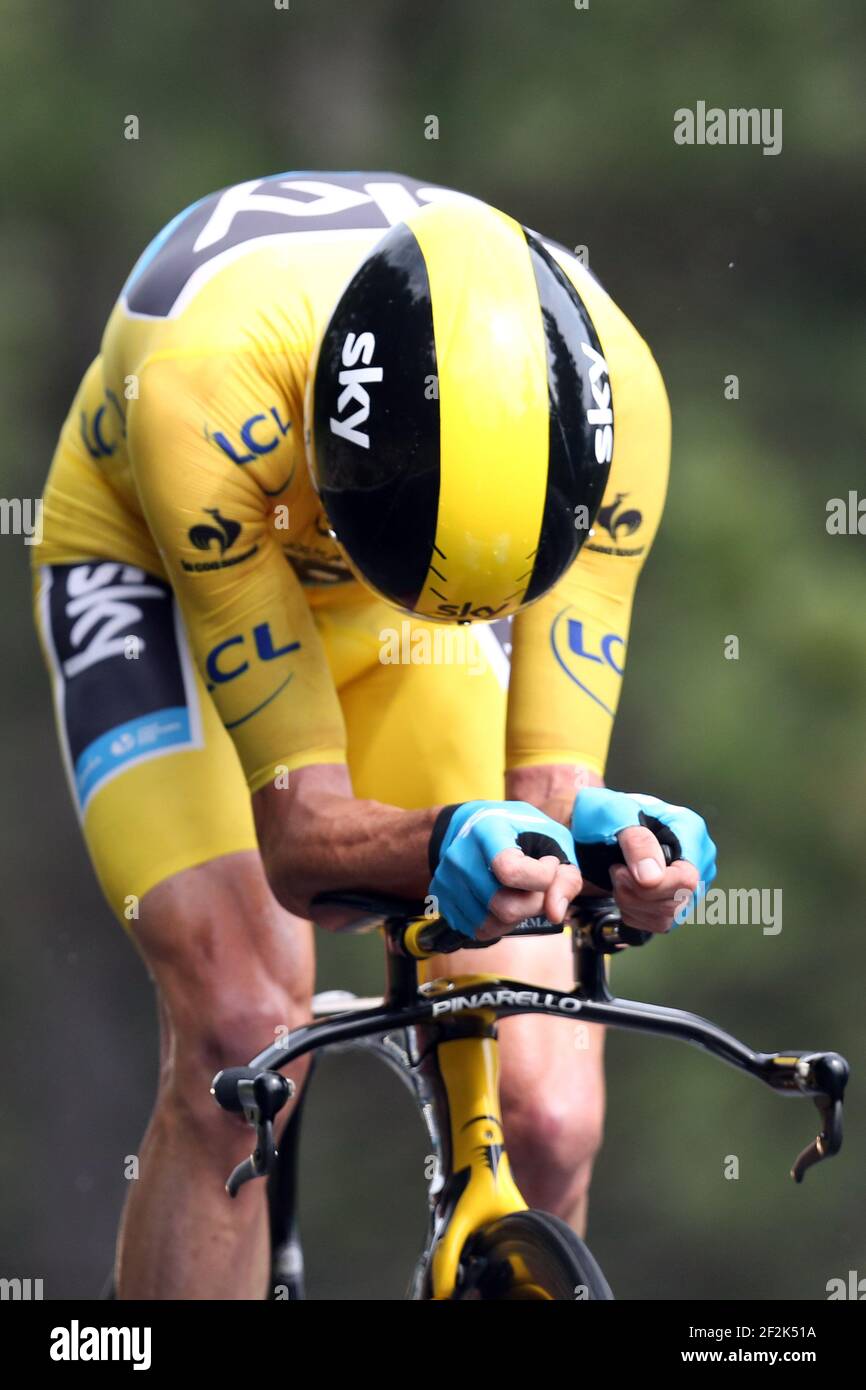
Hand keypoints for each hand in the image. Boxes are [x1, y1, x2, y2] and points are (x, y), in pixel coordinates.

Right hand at [430, 801, 582, 939]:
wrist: (472, 825)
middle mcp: (460, 856)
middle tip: (537, 885)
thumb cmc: (518, 831)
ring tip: (518, 891)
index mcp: (487, 830)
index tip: (549, 864)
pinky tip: (501, 898)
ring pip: (491, 925)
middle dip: (533, 904)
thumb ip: (565, 877)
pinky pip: (477, 930)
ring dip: (516, 915)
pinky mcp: (442, 899)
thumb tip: (555, 913)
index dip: (543, 878)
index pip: (512, 872)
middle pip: (505, 908)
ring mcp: (447, 880)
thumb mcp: (553, 839)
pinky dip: (497, 921)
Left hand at [571, 787, 715, 933]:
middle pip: (676, 901)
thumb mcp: (613, 813)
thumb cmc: (605, 813)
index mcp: (690, 830)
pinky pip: (659, 924)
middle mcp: (699, 858)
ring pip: (667, 917)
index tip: (619, 870)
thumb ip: (636, 841)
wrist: (596, 827)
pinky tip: (624, 892)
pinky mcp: (678, 902)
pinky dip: (634, 914)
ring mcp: (691, 883)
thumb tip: (653, 877)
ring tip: (617, 877)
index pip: (687, 878)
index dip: (653, 884)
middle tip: (614, 870)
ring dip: (631, 903)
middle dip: (635, 892)